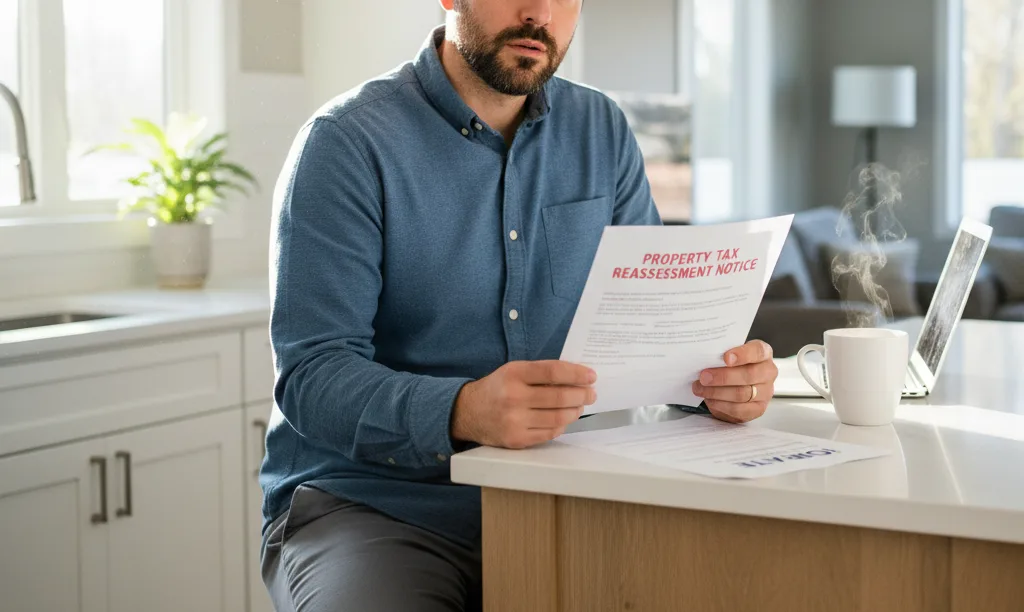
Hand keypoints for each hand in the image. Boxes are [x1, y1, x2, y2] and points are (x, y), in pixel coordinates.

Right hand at [452, 361, 596, 448]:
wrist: (468, 412)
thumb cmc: (498, 389)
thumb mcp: (513, 371)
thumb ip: (541, 373)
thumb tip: (577, 377)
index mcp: (514, 374)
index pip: (553, 372)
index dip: (576, 374)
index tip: (591, 376)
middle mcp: (513, 397)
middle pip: (560, 397)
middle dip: (582, 395)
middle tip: (591, 393)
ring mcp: (514, 420)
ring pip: (558, 418)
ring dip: (575, 412)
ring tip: (579, 406)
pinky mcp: (516, 439)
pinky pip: (549, 433)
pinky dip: (562, 426)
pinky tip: (564, 419)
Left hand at [692, 340, 776, 423]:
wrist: (736, 383)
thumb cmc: (731, 365)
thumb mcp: (729, 353)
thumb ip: (721, 354)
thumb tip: (704, 358)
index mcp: (763, 353)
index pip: (758, 351)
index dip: (742, 354)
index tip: (725, 358)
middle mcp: (768, 372)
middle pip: (749, 375)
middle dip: (722, 377)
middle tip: (703, 377)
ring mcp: (766, 392)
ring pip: (742, 394)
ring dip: (716, 392)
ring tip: (700, 388)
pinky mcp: (758, 409)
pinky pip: (739, 409)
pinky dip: (721, 405)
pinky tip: (709, 400)